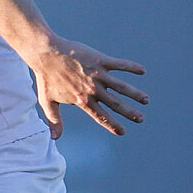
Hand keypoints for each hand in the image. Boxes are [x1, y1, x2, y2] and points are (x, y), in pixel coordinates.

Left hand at [28, 37, 149, 136]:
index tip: (122, 132)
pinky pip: (120, 64)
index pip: (101, 117)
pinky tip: (142, 70)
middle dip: (130, 113)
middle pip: (116, 104)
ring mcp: (98, 75)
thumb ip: (54, 120)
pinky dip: (132, 67)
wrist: (46, 54)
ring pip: (122, 86)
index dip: (113, 125)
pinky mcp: (100, 61)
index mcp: (82, 100)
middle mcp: (93, 89)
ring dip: (135, 94)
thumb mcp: (47, 101)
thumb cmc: (46, 78)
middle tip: (141, 119)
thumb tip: (54, 138)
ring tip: (146, 100)